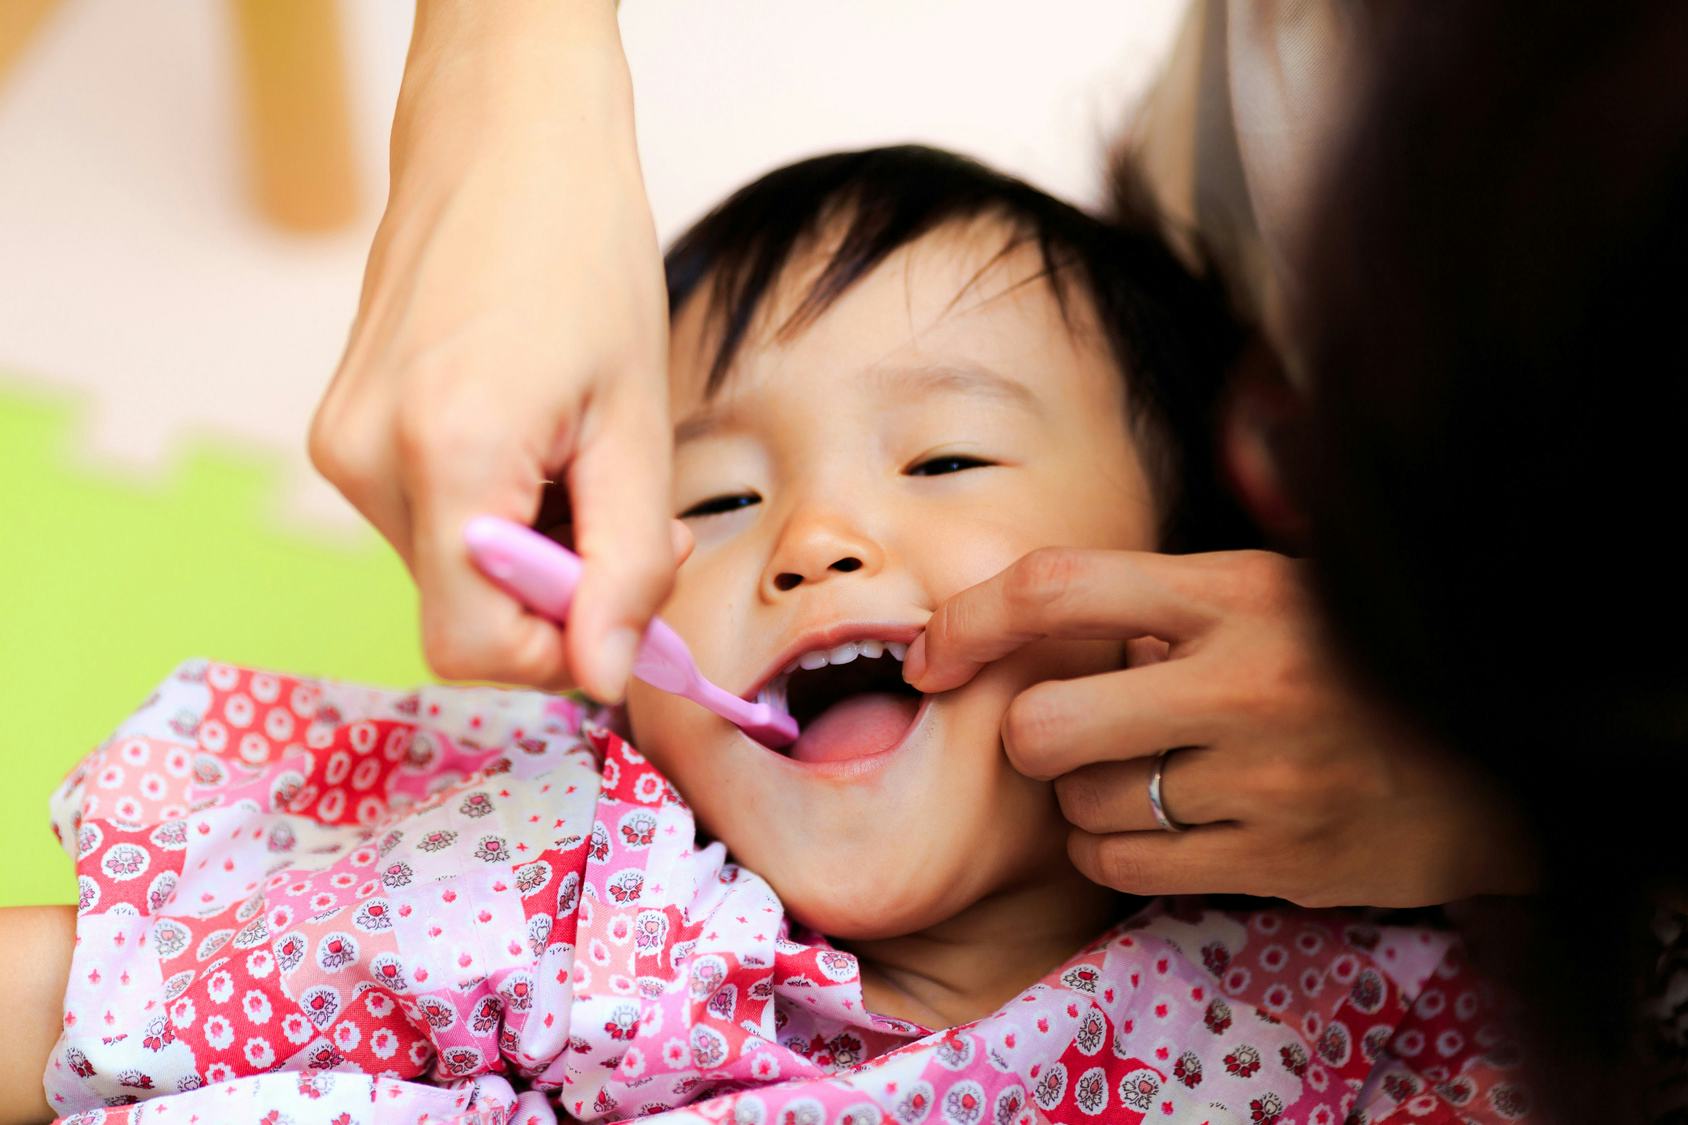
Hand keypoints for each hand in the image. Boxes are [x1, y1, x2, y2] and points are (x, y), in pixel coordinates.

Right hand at [310, 1, 671, 700]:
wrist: (505, 135)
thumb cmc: (583, 252)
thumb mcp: (637, 421)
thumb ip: (624, 563)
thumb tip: (605, 677)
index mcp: (443, 451)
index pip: (472, 647)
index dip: (556, 654)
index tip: (627, 611)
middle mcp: (365, 458)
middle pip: (463, 615)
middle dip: (558, 598)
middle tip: (635, 528)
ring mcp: (341, 444)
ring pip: (448, 572)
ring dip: (529, 553)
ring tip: (584, 463)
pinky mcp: (342, 431)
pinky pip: (426, 523)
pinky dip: (492, 516)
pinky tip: (538, 448)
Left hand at [905, 548, 1537, 907]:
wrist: (1496, 758)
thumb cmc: (1352, 662)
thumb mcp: (1273, 591)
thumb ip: (1165, 600)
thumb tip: (1035, 622)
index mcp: (1235, 592)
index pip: (1057, 588)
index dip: (969, 621)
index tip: (931, 656)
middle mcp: (1242, 681)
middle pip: (1041, 726)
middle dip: (1032, 736)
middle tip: (1074, 729)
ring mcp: (1261, 778)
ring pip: (1080, 807)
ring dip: (1084, 795)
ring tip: (1152, 770)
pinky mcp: (1275, 858)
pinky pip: (1126, 865)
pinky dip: (1119, 847)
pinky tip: (1170, 820)